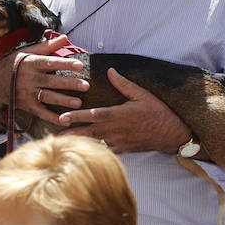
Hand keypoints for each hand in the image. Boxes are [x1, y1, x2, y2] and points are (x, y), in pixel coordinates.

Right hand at [0, 36, 87, 123]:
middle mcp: (29, 78)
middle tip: (86, 85)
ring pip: (47, 97)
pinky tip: (66, 120)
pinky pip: (41, 113)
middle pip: (51, 81)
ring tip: (79, 103)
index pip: (49, 63)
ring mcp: (27, 93)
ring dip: (63, 101)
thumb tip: (65, 37)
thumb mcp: (27, 52)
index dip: (64, 64)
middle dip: (68, 84)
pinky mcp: (26, 105)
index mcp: (30, 63)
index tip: (79, 65)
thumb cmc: (14, 64)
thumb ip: (47, 46)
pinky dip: (52, 118)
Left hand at [57, 68, 192, 152]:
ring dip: (78, 144)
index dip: (75, 117)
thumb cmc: (158, 111)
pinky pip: (105, 151)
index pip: (92, 115)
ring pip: (94, 144)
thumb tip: (110, 71)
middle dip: (70, 135)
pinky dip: (93, 151)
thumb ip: (123, 84)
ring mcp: (119, 141)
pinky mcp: (123, 149)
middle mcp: (115, 129)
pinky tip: (83, 152)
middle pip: (88, 132)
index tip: (60, 118)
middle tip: (53, 138)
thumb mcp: (142, 94)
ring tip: (62, 146)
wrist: (172, 133)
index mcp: (118, 114)